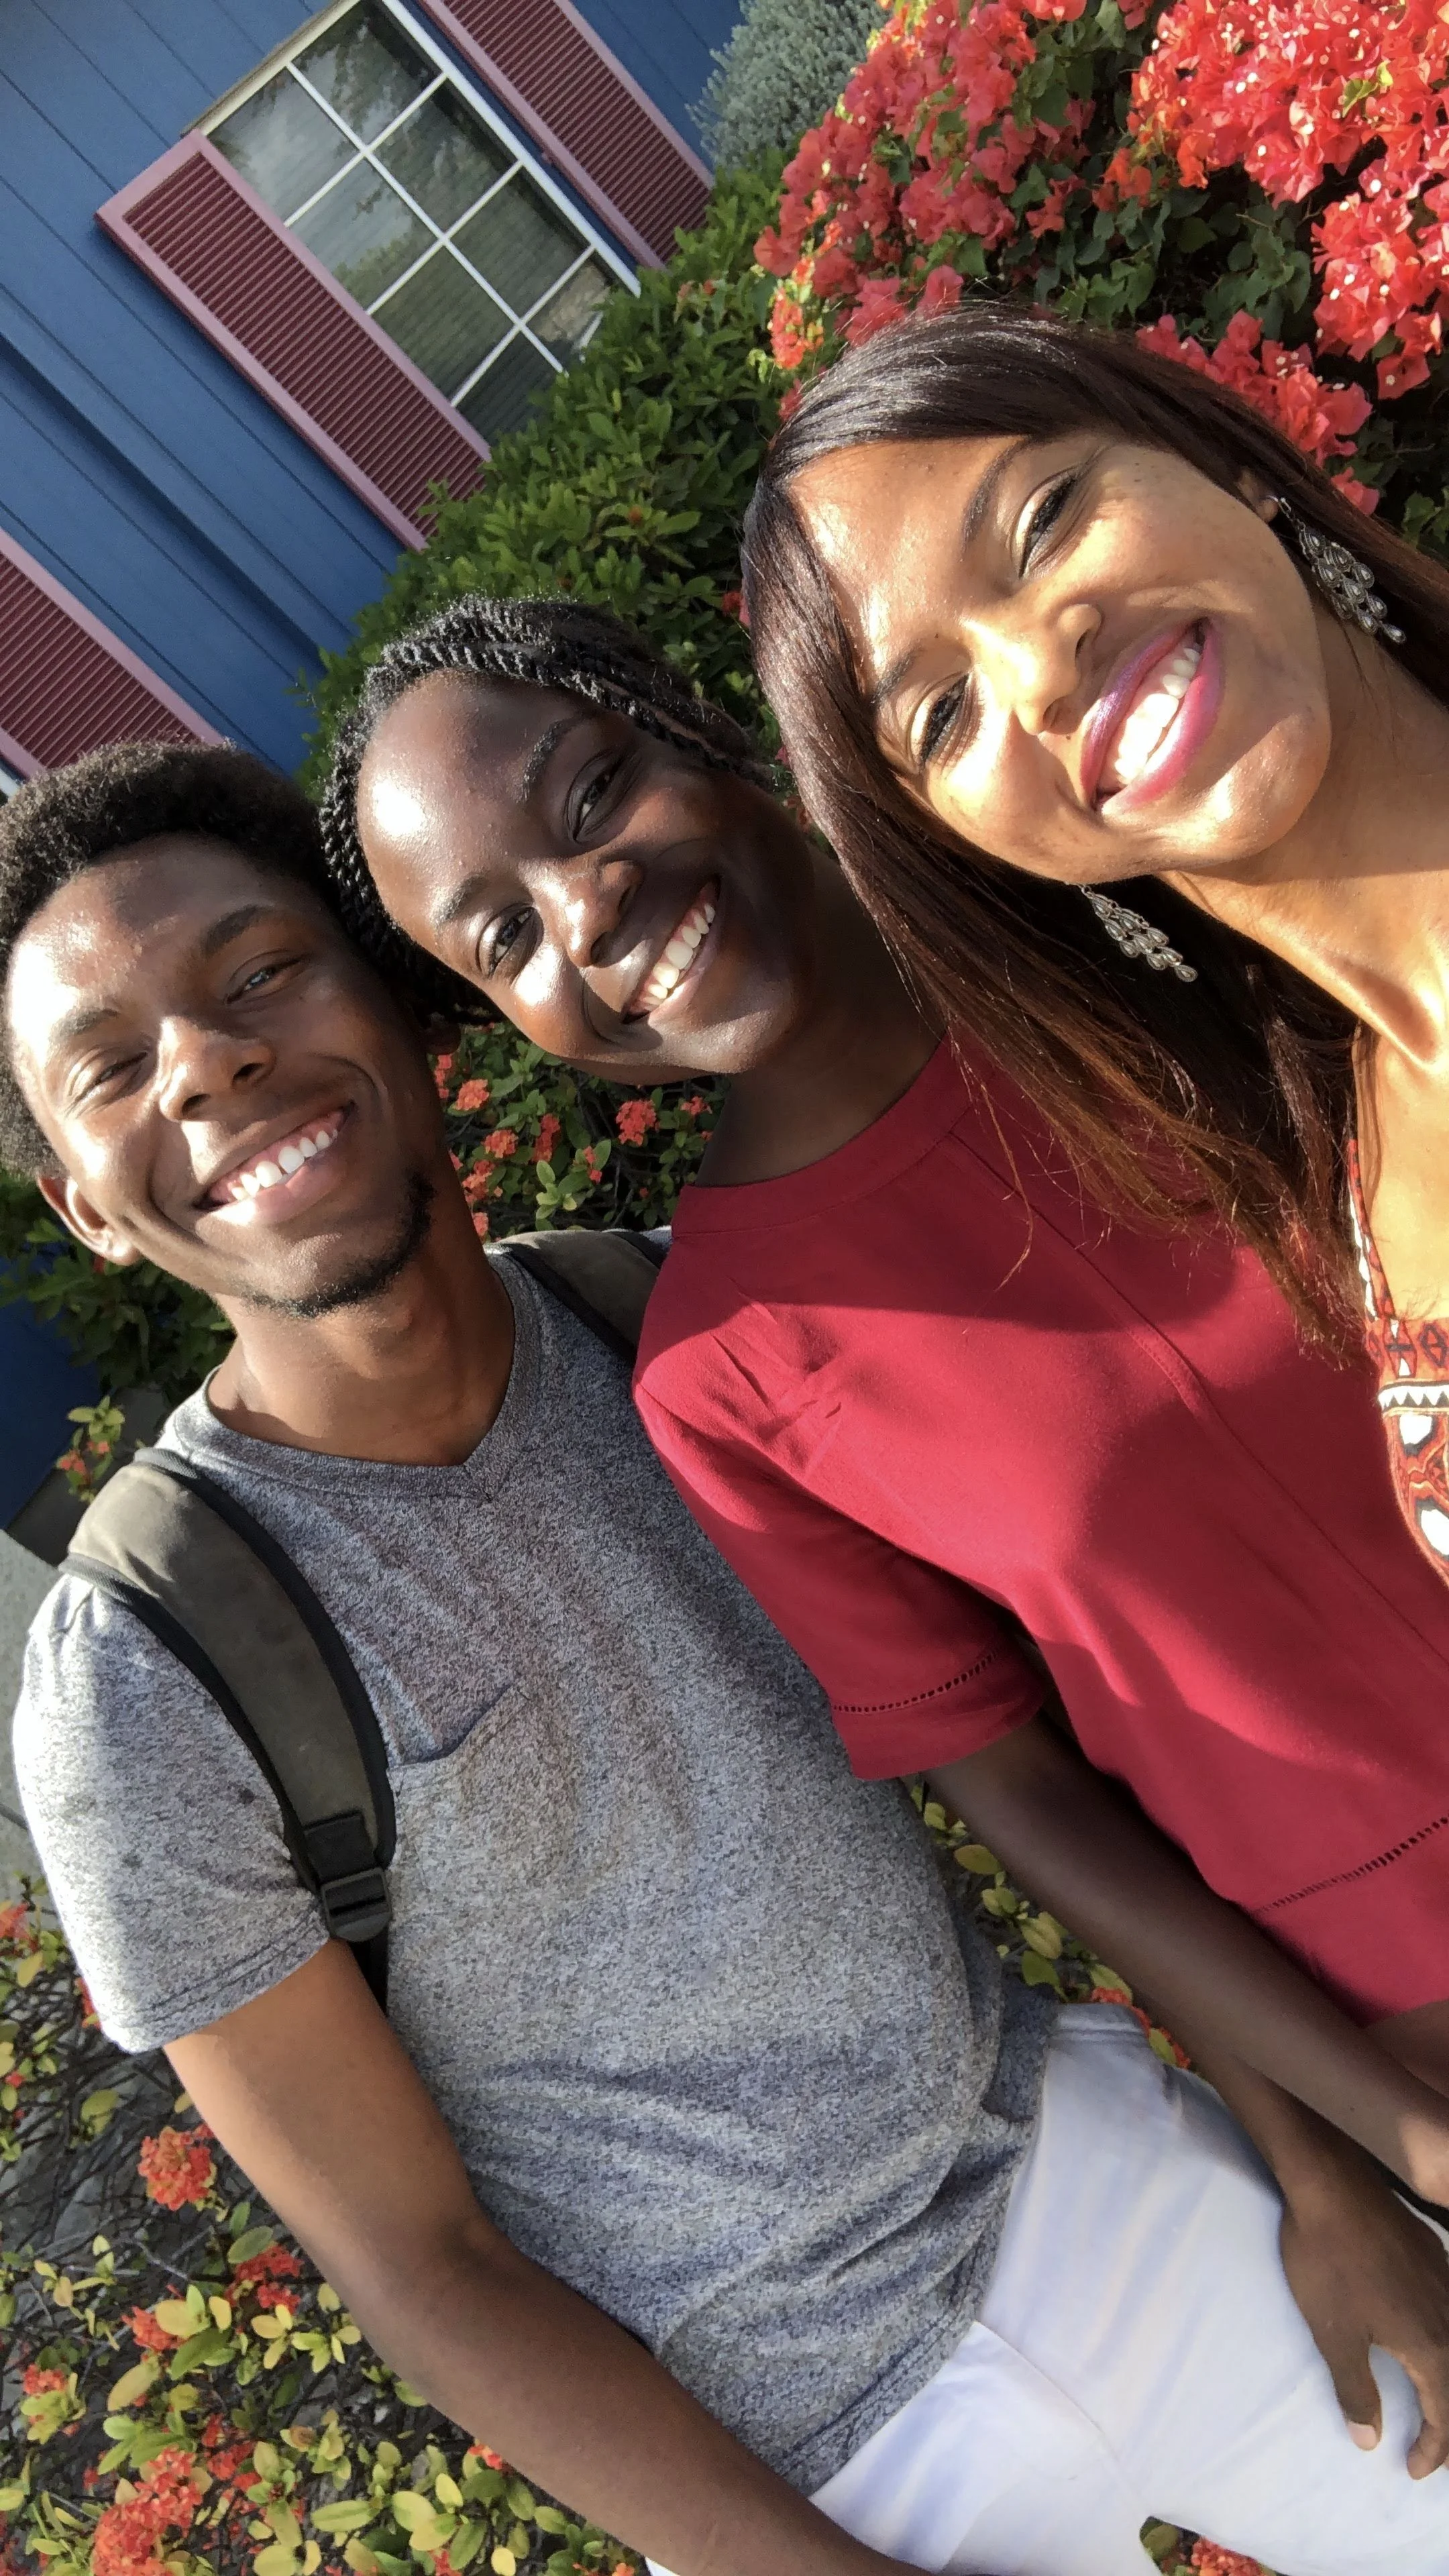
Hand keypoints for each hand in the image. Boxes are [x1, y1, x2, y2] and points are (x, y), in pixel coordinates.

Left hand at [1280, 2153, 1448, 2476]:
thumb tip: (1369, 2441)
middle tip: (1433, 2454)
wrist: (1331, 2185)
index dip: (1434, 2449)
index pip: (1446, 2415)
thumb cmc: (1327, 2263)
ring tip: (1438, 2410)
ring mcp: (1446, 2283)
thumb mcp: (1335, 2335)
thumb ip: (1356, 2391)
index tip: (1413, 2470)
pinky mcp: (1436, 2257)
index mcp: (1430, 2344)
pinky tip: (1434, 2345)